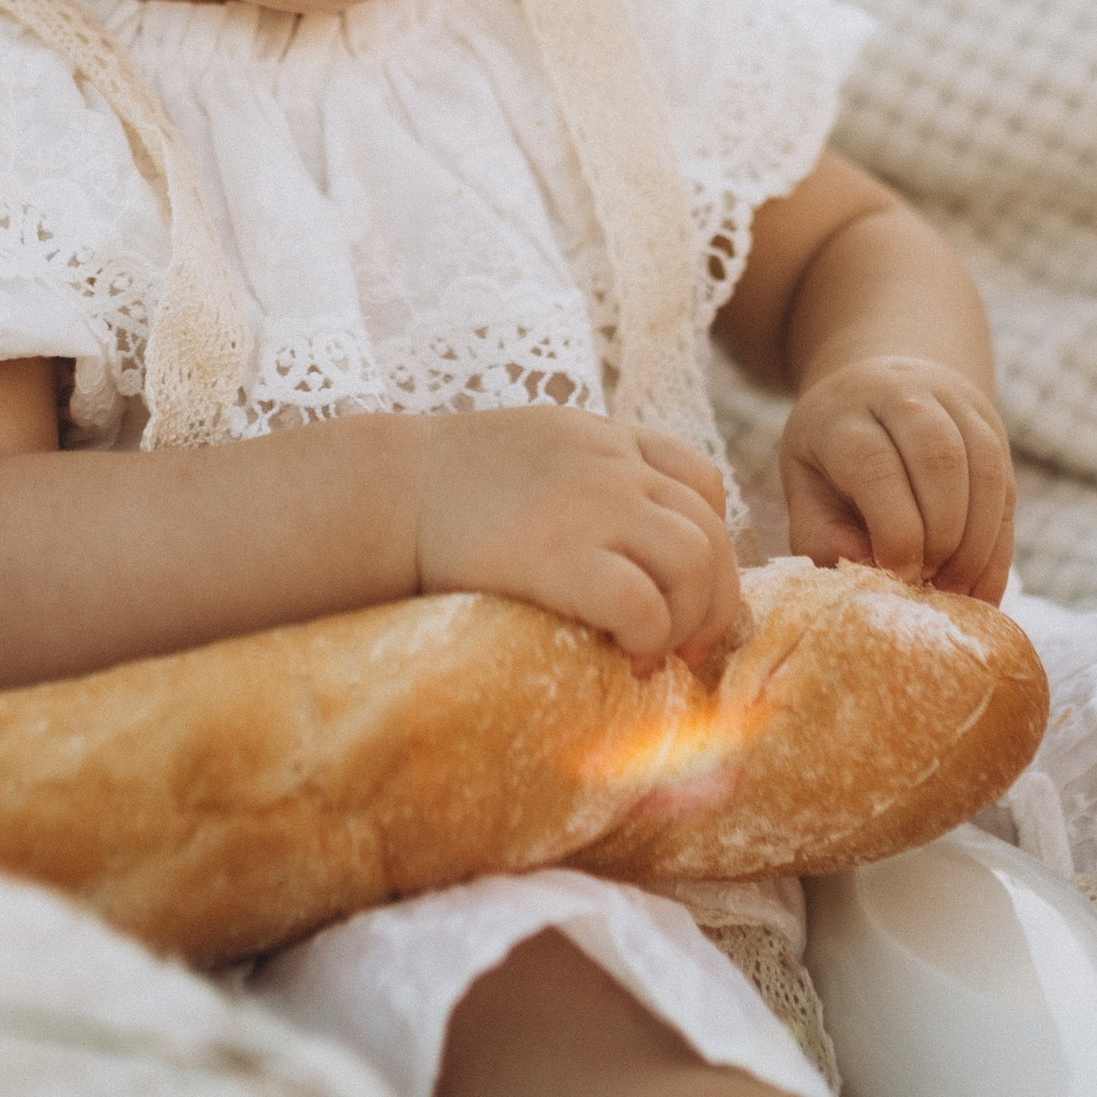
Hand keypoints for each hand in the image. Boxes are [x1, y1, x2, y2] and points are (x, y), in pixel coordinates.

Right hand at [409, 406, 740, 665]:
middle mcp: (613, 466)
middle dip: (713, 599)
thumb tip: (620, 543)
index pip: (701, 481)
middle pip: (712, 531)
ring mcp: (594, 506)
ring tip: (653, 652)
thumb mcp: (533, 446)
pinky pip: (645, 605)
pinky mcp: (563, 557)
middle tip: (684, 645)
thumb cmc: (444, 487)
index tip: (680, 588)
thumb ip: (583, 474)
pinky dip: (649, 639)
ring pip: (698, 562)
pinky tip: (624, 657)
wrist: (384, 493)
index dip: (708, 542)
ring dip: (689, 621)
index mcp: (606, 440)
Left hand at [779, 356, 1014, 601]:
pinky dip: (998, 540)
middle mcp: (901, 393)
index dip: (895, 529)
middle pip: (940, 459)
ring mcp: (952, 401)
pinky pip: (1005, 481)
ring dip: (977, 540)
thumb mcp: (803, 488)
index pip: (878, 467)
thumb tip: (868, 571)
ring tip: (957, 587)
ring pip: (984, 466)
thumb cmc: (830, 454)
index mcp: (844, 413)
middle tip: (930, 581)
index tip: (898, 574)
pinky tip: (982, 582)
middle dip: (942, 534)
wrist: (869, 388)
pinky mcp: (988, 420)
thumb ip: (821, 533)